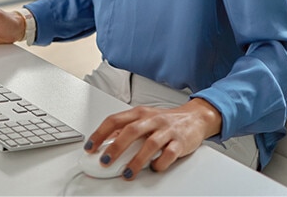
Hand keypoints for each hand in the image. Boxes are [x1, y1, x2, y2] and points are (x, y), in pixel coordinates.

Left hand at [83, 99, 222, 180]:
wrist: (195, 118)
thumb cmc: (165, 121)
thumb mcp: (144, 119)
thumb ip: (126, 129)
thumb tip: (105, 143)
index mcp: (139, 113)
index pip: (114, 120)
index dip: (100, 134)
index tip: (90, 147)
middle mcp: (152, 120)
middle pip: (131, 131)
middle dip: (116, 148)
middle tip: (106, 162)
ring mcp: (167, 130)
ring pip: (150, 144)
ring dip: (136, 161)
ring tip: (128, 173)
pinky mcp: (180, 142)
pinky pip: (169, 154)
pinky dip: (160, 163)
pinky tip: (154, 168)